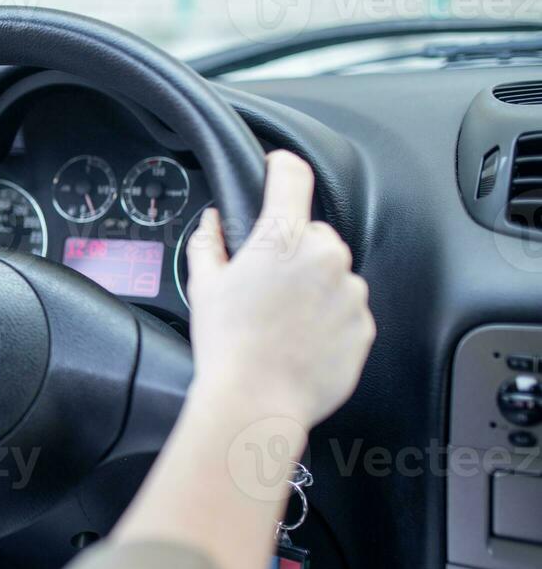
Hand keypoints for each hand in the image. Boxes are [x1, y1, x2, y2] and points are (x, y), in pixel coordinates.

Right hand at [184, 150, 374, 429]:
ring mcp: (351, 292)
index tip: (277, 169)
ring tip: (282, 320)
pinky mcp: (364, 325)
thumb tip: (214, 222)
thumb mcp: (204, 286)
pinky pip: (346, 309)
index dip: (281, 166)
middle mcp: (325, 256)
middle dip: (293, 251)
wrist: (257, 401)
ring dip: (313, 286)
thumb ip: (210, 242)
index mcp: (283, 237)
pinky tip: (299, 339)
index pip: (292, 176)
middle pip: (314, 233)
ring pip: (333, 273)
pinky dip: (328, 318)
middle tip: (265, 284)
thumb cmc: (228, 345)